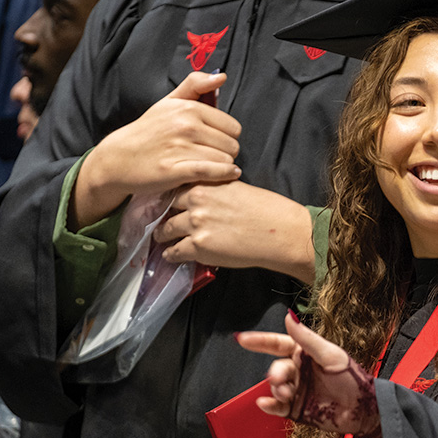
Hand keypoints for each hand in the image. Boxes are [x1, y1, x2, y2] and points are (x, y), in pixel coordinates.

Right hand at [72, 72, 242, 228]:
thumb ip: (196, 85)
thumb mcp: (169, 102)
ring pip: (225, 160)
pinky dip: (224, 175)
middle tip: (214, 155)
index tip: (217, 141)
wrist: (118, 158)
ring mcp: (180, 149)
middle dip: (227, 152)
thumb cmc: (148, 130)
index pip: (232, 127)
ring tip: (213, 166)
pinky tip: (227, 174)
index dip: (228, 136)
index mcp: (188, 108)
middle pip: (232, 145)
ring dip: (223, 166)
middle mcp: (185, 126)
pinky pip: (213, 172)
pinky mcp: (175, 171)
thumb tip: (222, 76)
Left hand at [154, 181, 315, 279]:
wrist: (280, 231)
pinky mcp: (198, 246)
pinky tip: (172, 255)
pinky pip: (173, 252)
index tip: (161, 202)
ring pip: (165, 230)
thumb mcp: (235, 187)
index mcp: (205, 182)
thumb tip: (197, 199)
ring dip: (162, 236)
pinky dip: (171, 255)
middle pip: (164, 207)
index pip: (173, 185)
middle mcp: (196, 200)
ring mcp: (195, 224)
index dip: (166, 195)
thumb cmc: (265, 209)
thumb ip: (212, 189)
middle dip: (160, 215)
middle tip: (157, 221)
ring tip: (162, 239)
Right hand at [237, 312, 380, 437]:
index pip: (278, 344)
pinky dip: (270, 405)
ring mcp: (297, 391)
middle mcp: (299, 371)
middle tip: (281, 379)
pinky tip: (266, 404)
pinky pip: (277, 407)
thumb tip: (289, 316)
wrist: (364, 410)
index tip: (242, 339)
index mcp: (306, 354)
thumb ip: (307, 339)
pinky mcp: (297, 410)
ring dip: (276, 389)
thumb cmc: (353, 378)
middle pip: (277, 368)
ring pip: (276, 387)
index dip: (260, 341)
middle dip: (276, 373)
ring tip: (287, 393)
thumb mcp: (330, 355)